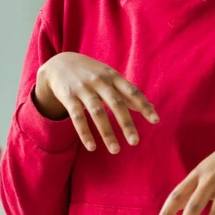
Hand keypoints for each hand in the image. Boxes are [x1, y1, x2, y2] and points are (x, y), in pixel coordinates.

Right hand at [34, 52, 159, 152]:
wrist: (59, 63)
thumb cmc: (91, 73)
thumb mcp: (109, 76)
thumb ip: (127, 92)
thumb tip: (150, 107)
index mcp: (113, 76)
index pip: (132, 92)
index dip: (144, 106)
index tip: (155, 121)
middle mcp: (99, 81)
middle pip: (116, 103)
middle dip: (126, 123)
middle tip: (135, 142)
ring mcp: (83, 89)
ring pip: (97, 112)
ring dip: (107, 133)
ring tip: (115, 150)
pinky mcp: (69, 97)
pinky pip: (77, 117)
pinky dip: (85, 133)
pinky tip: (92, 147)